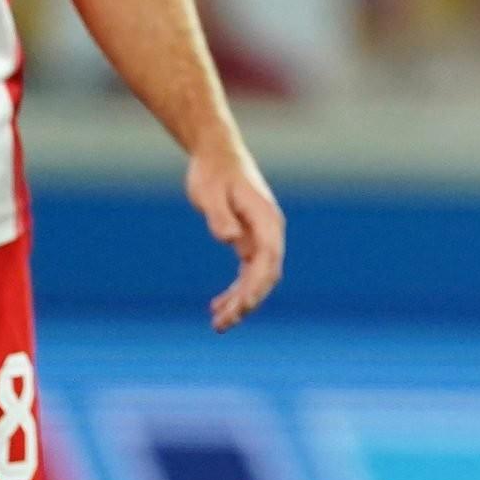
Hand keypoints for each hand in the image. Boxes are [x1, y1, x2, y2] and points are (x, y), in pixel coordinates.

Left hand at [187, 145, 284, 331]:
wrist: (217, 155)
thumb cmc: (213, 172)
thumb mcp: (210, 192)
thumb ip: (220, 216)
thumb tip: (230, 240)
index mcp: (265, 219)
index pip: (268, 259)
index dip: (257, 285)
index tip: (243, 305)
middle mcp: (269, 231)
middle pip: (266, 275)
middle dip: (247, 302)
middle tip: (223, 324)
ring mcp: (261, 237)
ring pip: (257, 279)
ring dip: (241, 302)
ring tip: (218, 324)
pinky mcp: (250, 240)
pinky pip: (248, 273)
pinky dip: (236, 291)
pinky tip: (217, 306)